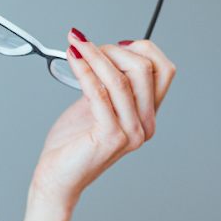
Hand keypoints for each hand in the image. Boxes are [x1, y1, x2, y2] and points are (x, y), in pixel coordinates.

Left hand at [30, 31, 176, 206]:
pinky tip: (73, 60)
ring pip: (121, 79)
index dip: (142, 49)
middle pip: (145, 70)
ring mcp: (130, 133)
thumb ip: (108, 83)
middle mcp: (144, 125)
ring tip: (75, 45)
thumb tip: (108, 50)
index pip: (163, 71)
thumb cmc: (73, 144)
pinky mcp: (110, 137)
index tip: (113, 43)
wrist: (57, 177)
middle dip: (113, 49)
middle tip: (86, 45)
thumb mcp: (97, 105)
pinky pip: (100, 94)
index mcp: (147, 115)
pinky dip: (85, 71)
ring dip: (95, 55)